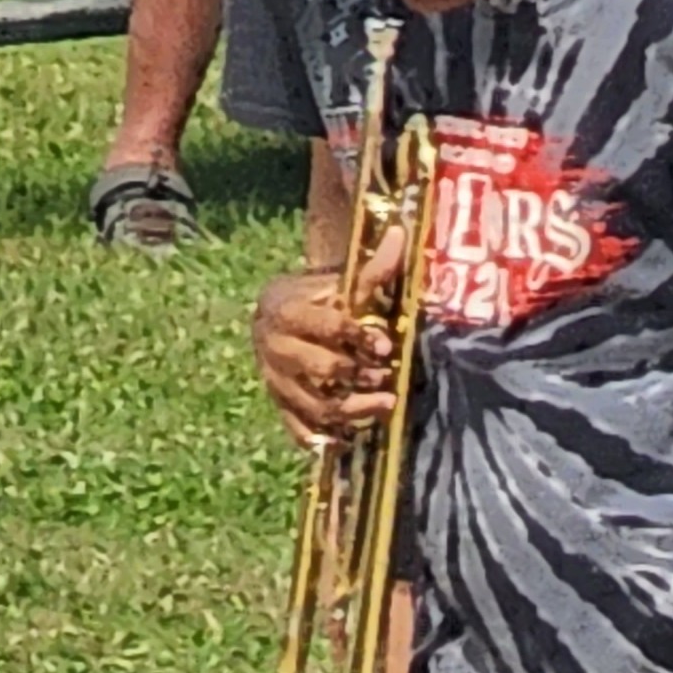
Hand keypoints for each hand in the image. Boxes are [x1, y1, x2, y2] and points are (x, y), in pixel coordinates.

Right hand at [253, 226, 404, 447]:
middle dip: (358, 376)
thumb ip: (372, 270)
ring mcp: (274, 378)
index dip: (358, 338)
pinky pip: (301, 431)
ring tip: (386, 406)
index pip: (325, 326)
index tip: (387, 349)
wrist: (283, 315)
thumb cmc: (321, 299)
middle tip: (388, 380)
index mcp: (285, 307)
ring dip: (355, 410)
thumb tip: (400, 233)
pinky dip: (328, 439)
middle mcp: (272, 344)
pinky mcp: (279, 405)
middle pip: (319, 369)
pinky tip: (354, 438)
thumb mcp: (343, 284)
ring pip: (315, 405)